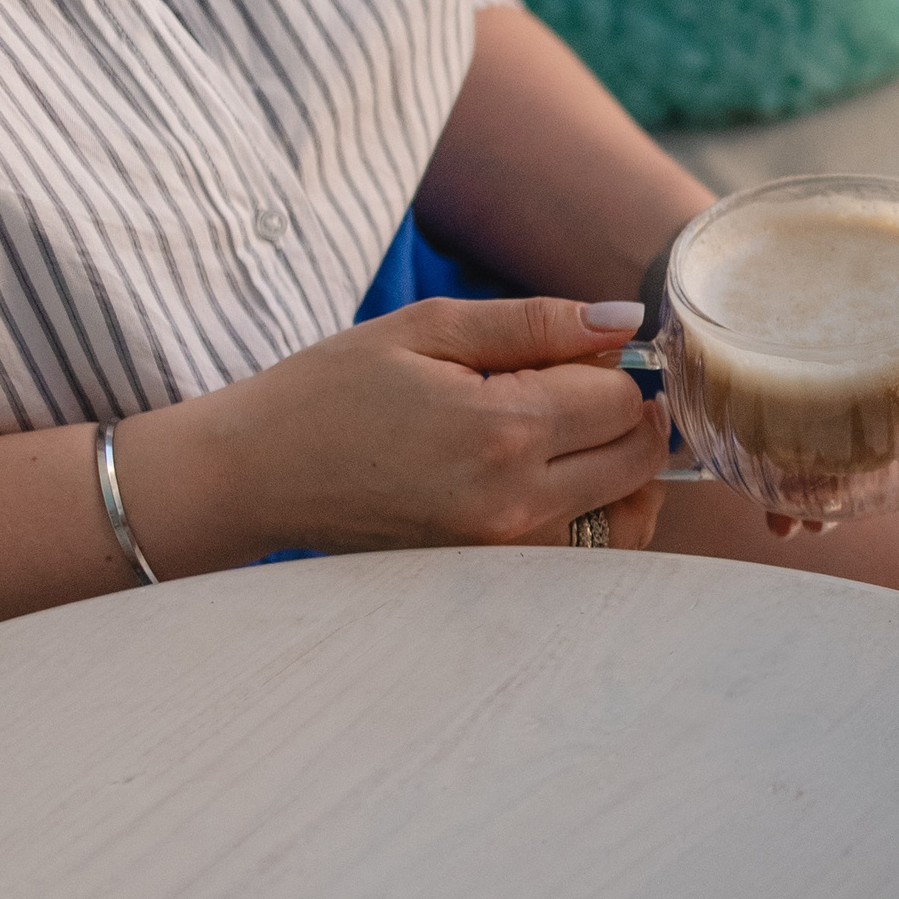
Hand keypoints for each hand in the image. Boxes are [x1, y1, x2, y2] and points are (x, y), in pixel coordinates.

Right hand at [116, 298, 671, 574]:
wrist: (258, 476)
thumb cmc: (333, 391)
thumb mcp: (428, 329)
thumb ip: (536, 322)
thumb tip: (626, 320)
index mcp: (502, 428)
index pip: (621, 398)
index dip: (615, 365)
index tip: (579, 352)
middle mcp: (517, 501)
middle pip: (639, 457)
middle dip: (631, 413)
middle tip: (585, 386)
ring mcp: (509, 551)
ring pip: (631, 513)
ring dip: (626, 469)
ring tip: (577, 433)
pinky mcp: (497, 578)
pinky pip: (594, 554)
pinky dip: (603, 516)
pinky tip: (565, 480)